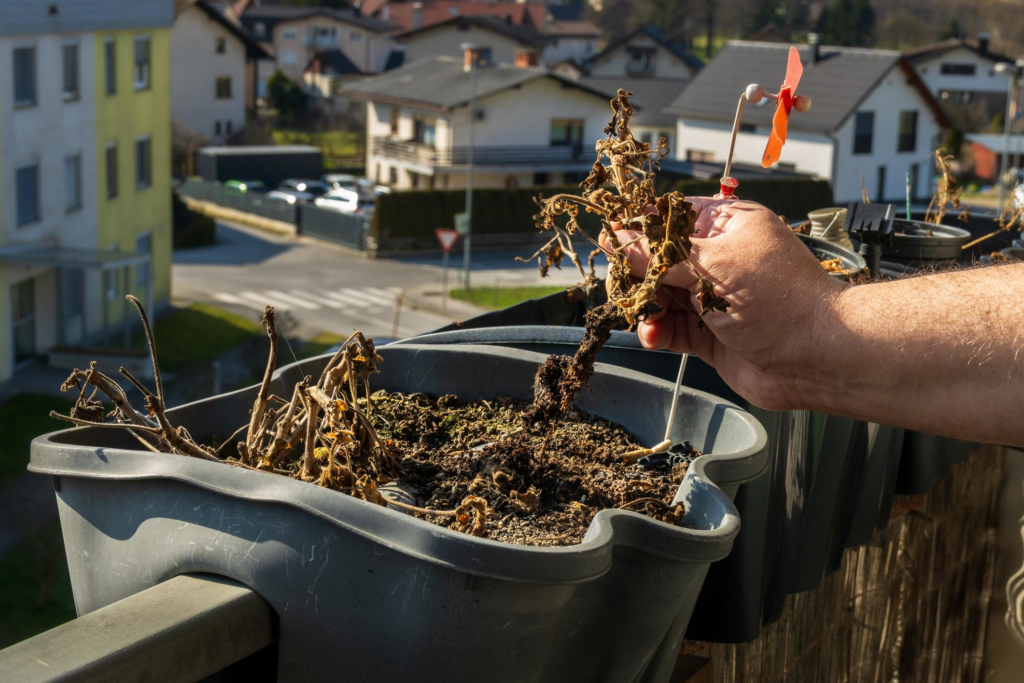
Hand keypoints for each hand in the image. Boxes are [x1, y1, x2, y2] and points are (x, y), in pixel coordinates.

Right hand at [601, 198, 846, 410]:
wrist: (816, 357)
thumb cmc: (778, 299)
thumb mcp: (714, 265)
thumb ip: (660, 254)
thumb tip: (618, 236)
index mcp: (725, 226)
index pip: (670, 218)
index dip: (638, 227)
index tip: (608, 236)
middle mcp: (717, 259)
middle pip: (657, 260)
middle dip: (637, 274)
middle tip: (625, 286)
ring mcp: (711, 298)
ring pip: (659, 296)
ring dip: (645, 307)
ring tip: (644, 316)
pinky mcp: (708, 334)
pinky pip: (670, 328)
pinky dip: (657, 332)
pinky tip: (654, 336)